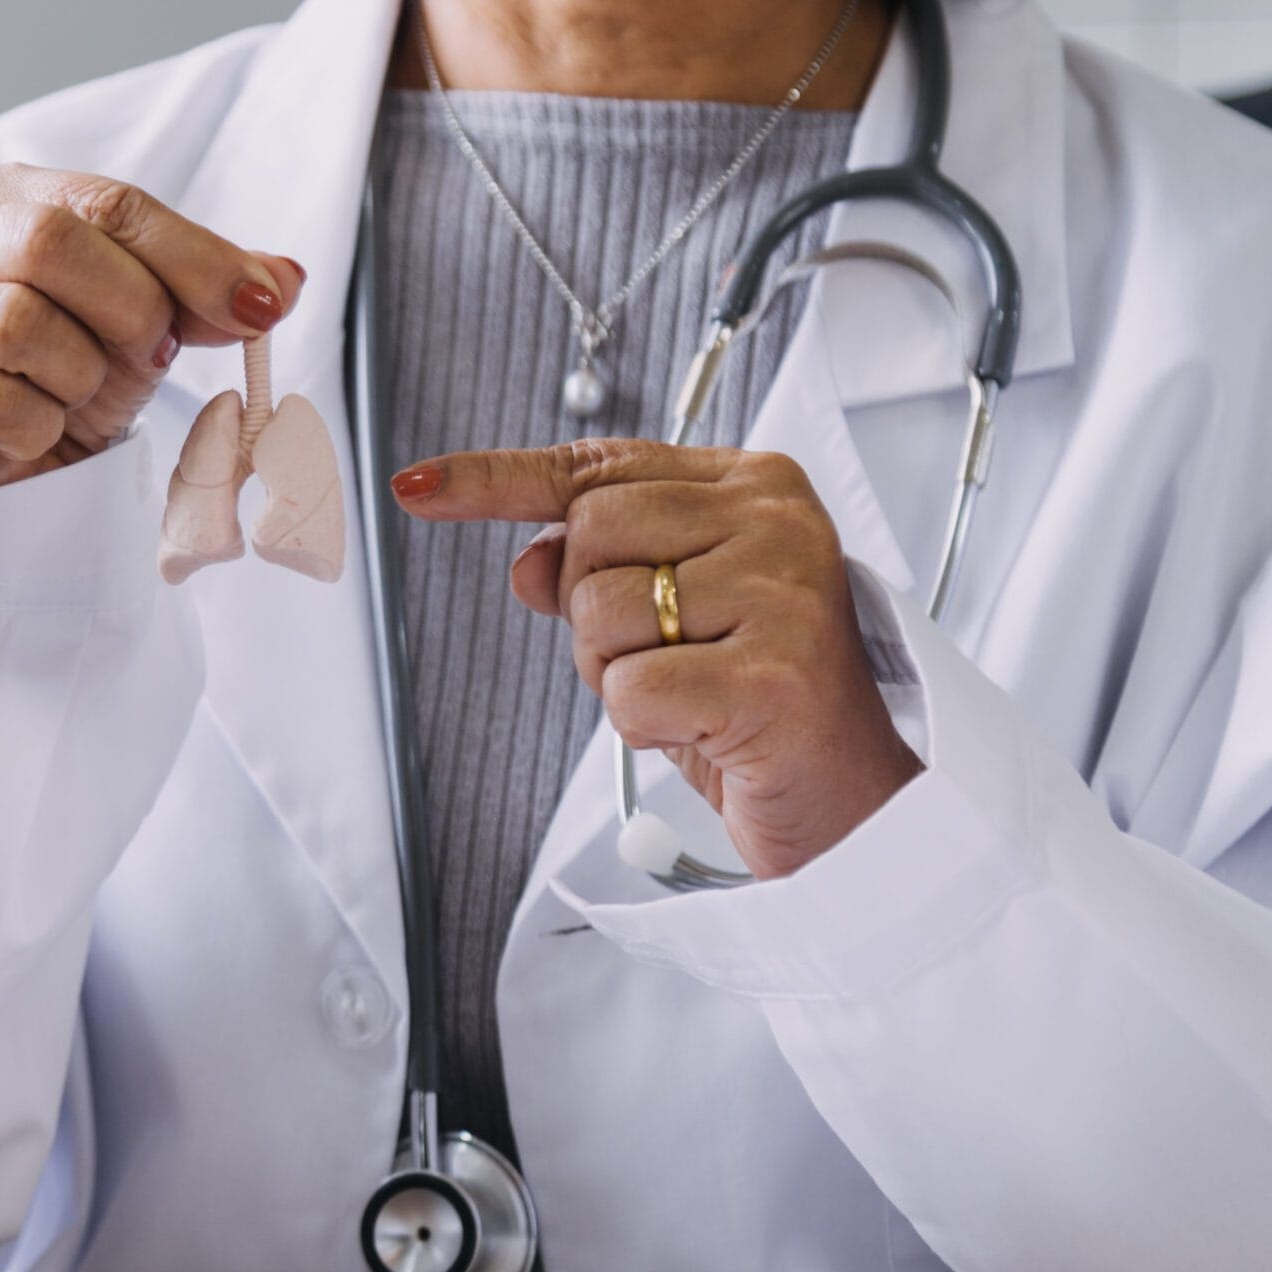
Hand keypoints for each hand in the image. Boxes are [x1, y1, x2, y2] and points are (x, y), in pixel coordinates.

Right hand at [0, 162, 302, 492]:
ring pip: (18, 324)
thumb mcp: (138, 316)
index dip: (193, 257)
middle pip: (49, 243)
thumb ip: (205, 288)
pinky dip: (37, 426)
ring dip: (80, 376)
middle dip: (129, 309)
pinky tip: (31, 429)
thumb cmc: (53, 369)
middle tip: (154, 353)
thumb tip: (285, 281)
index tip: (258, 308)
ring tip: (76, 393)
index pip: (106, 202)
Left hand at [392, 440, 921, 878]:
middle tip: (664, 655)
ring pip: (598, 613)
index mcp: (756, 486)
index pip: (597, 467)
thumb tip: (526, 559)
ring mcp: (781, 594)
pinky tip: (706, 730)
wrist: (854, 804)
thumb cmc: (759, 704)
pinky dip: (642, 725)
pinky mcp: (773, 677)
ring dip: (618, 673)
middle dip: (592, 612)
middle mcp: (776, 522)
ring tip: (693, 693)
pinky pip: (626, 690)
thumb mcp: (671, 620)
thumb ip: (601, 572)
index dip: (496, 479)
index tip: (417, 488)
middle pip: (587, 534)